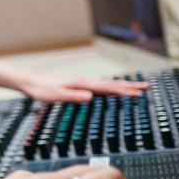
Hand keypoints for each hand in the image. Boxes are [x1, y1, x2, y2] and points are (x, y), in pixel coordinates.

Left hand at [20, 72, 148, 102]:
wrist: (31, 82)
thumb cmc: (42, 90)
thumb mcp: (56, 96)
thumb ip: (73, 97)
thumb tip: (91, 97)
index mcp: (82, 84)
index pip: (107, 88)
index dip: (123, 91)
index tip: (138, 94)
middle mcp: (85, 81)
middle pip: (112, 84)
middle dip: (129, 86)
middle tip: (147, 87)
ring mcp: (83, 83)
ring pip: (108, 84)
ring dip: (123, 86)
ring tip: (137, 87)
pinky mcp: (80, 86)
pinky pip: (101, 87)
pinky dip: (112, 88)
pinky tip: (115, 90)